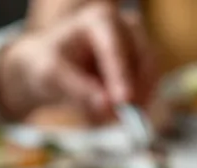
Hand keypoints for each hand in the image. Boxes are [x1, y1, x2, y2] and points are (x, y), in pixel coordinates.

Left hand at [0, 2, 155, 121]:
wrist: (48, 68)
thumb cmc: (47, 64)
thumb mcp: (52, 76)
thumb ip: (78, 89)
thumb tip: (106, 105)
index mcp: (100, 20)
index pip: (116, 48)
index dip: (121, 75)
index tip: (123, 100)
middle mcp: (125, 28)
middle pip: (144, 58)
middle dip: (136, 90)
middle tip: (120, 117)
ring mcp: (137, 46)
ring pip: (150, 77)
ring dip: (136, 101)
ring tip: (108, 119)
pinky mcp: (142, 67)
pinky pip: (148, 90)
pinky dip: (135, 106)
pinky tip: (112, 116)